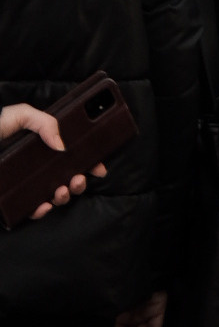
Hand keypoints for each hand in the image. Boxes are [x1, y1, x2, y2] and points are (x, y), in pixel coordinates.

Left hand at [0, 104, 107, 219]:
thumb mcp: (17, 116)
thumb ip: (43, 122)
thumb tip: (62, 144)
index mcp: (38, 146)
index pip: (69, 155)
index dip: (87, 161)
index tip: (98, 166)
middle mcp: (34, 166)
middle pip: (66, 176)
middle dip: (79, 180)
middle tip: (80, 178)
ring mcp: (23, 184)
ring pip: (54, 195)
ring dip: (65, 195)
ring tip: (62, 189)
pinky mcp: (11, 200)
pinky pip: (33, 210)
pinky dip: (43, 209)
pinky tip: (44, 204)